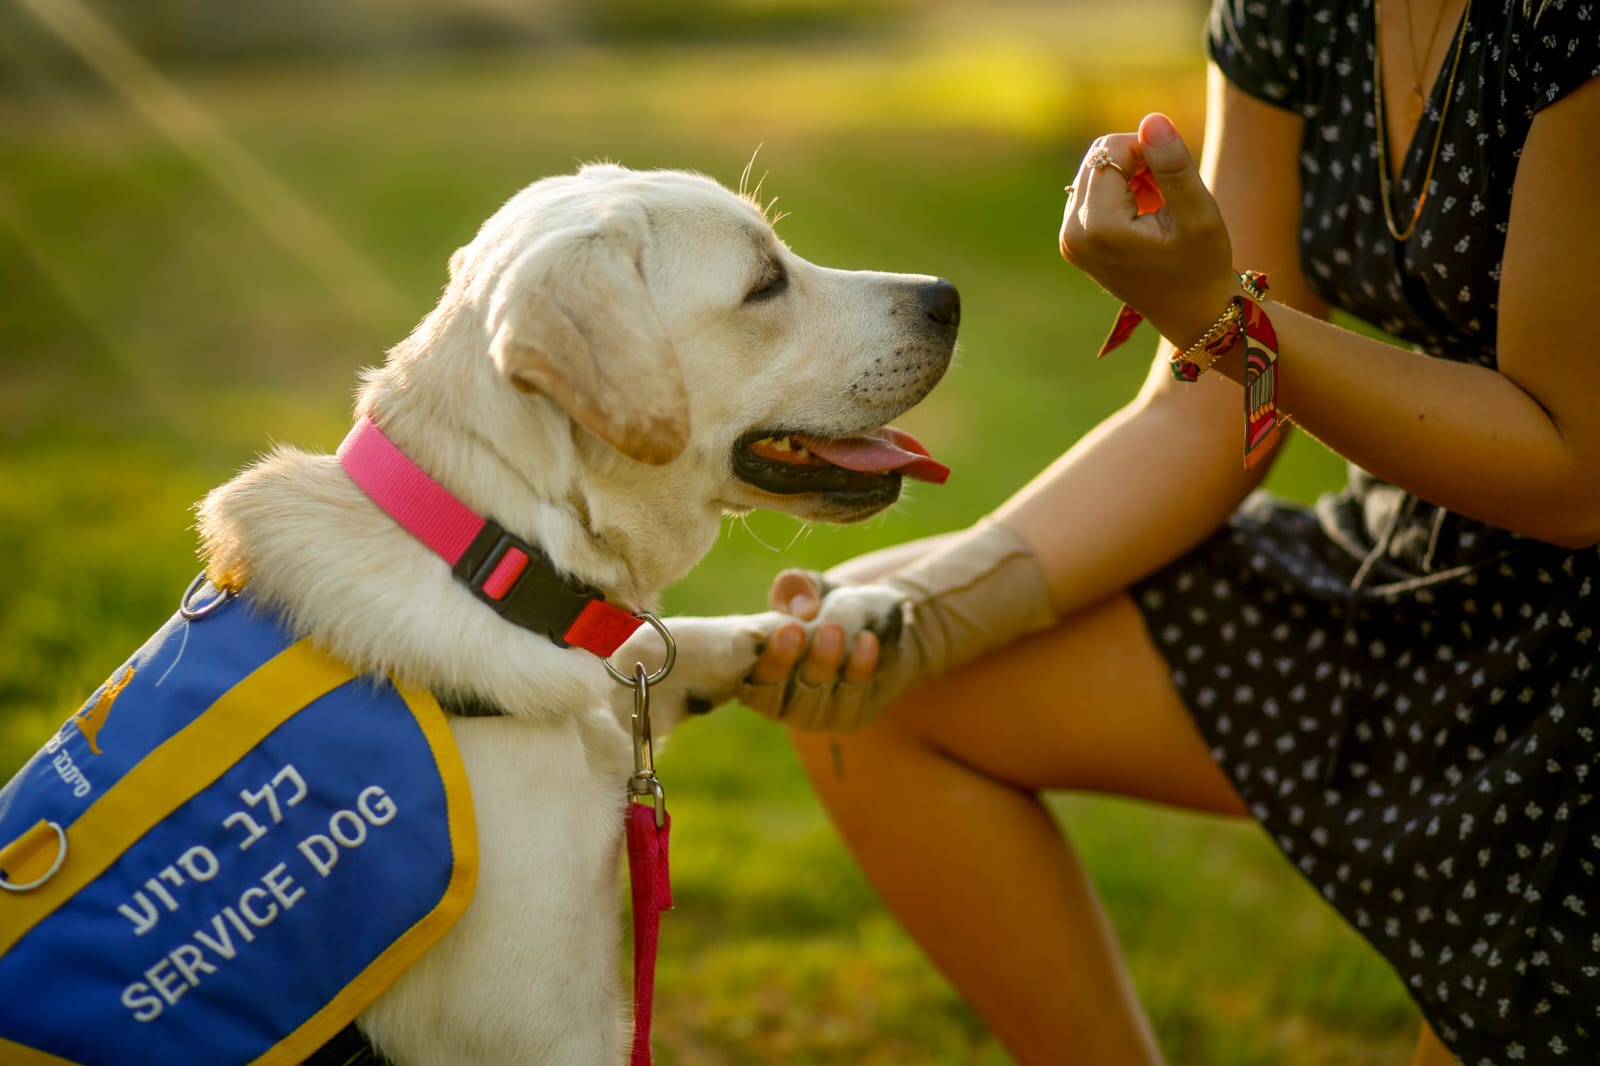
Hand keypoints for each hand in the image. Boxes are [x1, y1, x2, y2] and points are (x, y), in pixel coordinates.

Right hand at [741, 570, 882, 726]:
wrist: (874, 626)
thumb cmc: (825, 608)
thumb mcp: (809, 589)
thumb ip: (796, 587)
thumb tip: (802, 608)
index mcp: (752, 672)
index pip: (741, 674)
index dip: (751, 655)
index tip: (765, 627)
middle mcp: (777, 702)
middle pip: (771, 693)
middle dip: (782, 660)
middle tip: (793, 628)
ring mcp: (813, 715)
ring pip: (812, 698)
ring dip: (822, 662)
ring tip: (833, 629)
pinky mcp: (848, 717)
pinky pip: (851, 699)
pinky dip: (858, 669)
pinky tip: (866, 641)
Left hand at [1059, 113, 1239, 348]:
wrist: (1191, 312)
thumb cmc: (1202, 266)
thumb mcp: (1197, 214)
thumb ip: (1173, 165)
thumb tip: (1151, 119)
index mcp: (1097, 226)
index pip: (1111, 150)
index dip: (1148, 152)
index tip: (1173, 181)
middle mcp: (1072, 233)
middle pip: (1098, 158)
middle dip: (1136, 164)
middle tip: (1166, 196)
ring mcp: (1068, 239)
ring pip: (1095, 171)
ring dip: (1129, 177)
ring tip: (1158, 209)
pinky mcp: (1073, 241)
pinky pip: (1092, 192)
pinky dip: (1120, 193)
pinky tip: (1144, 217)